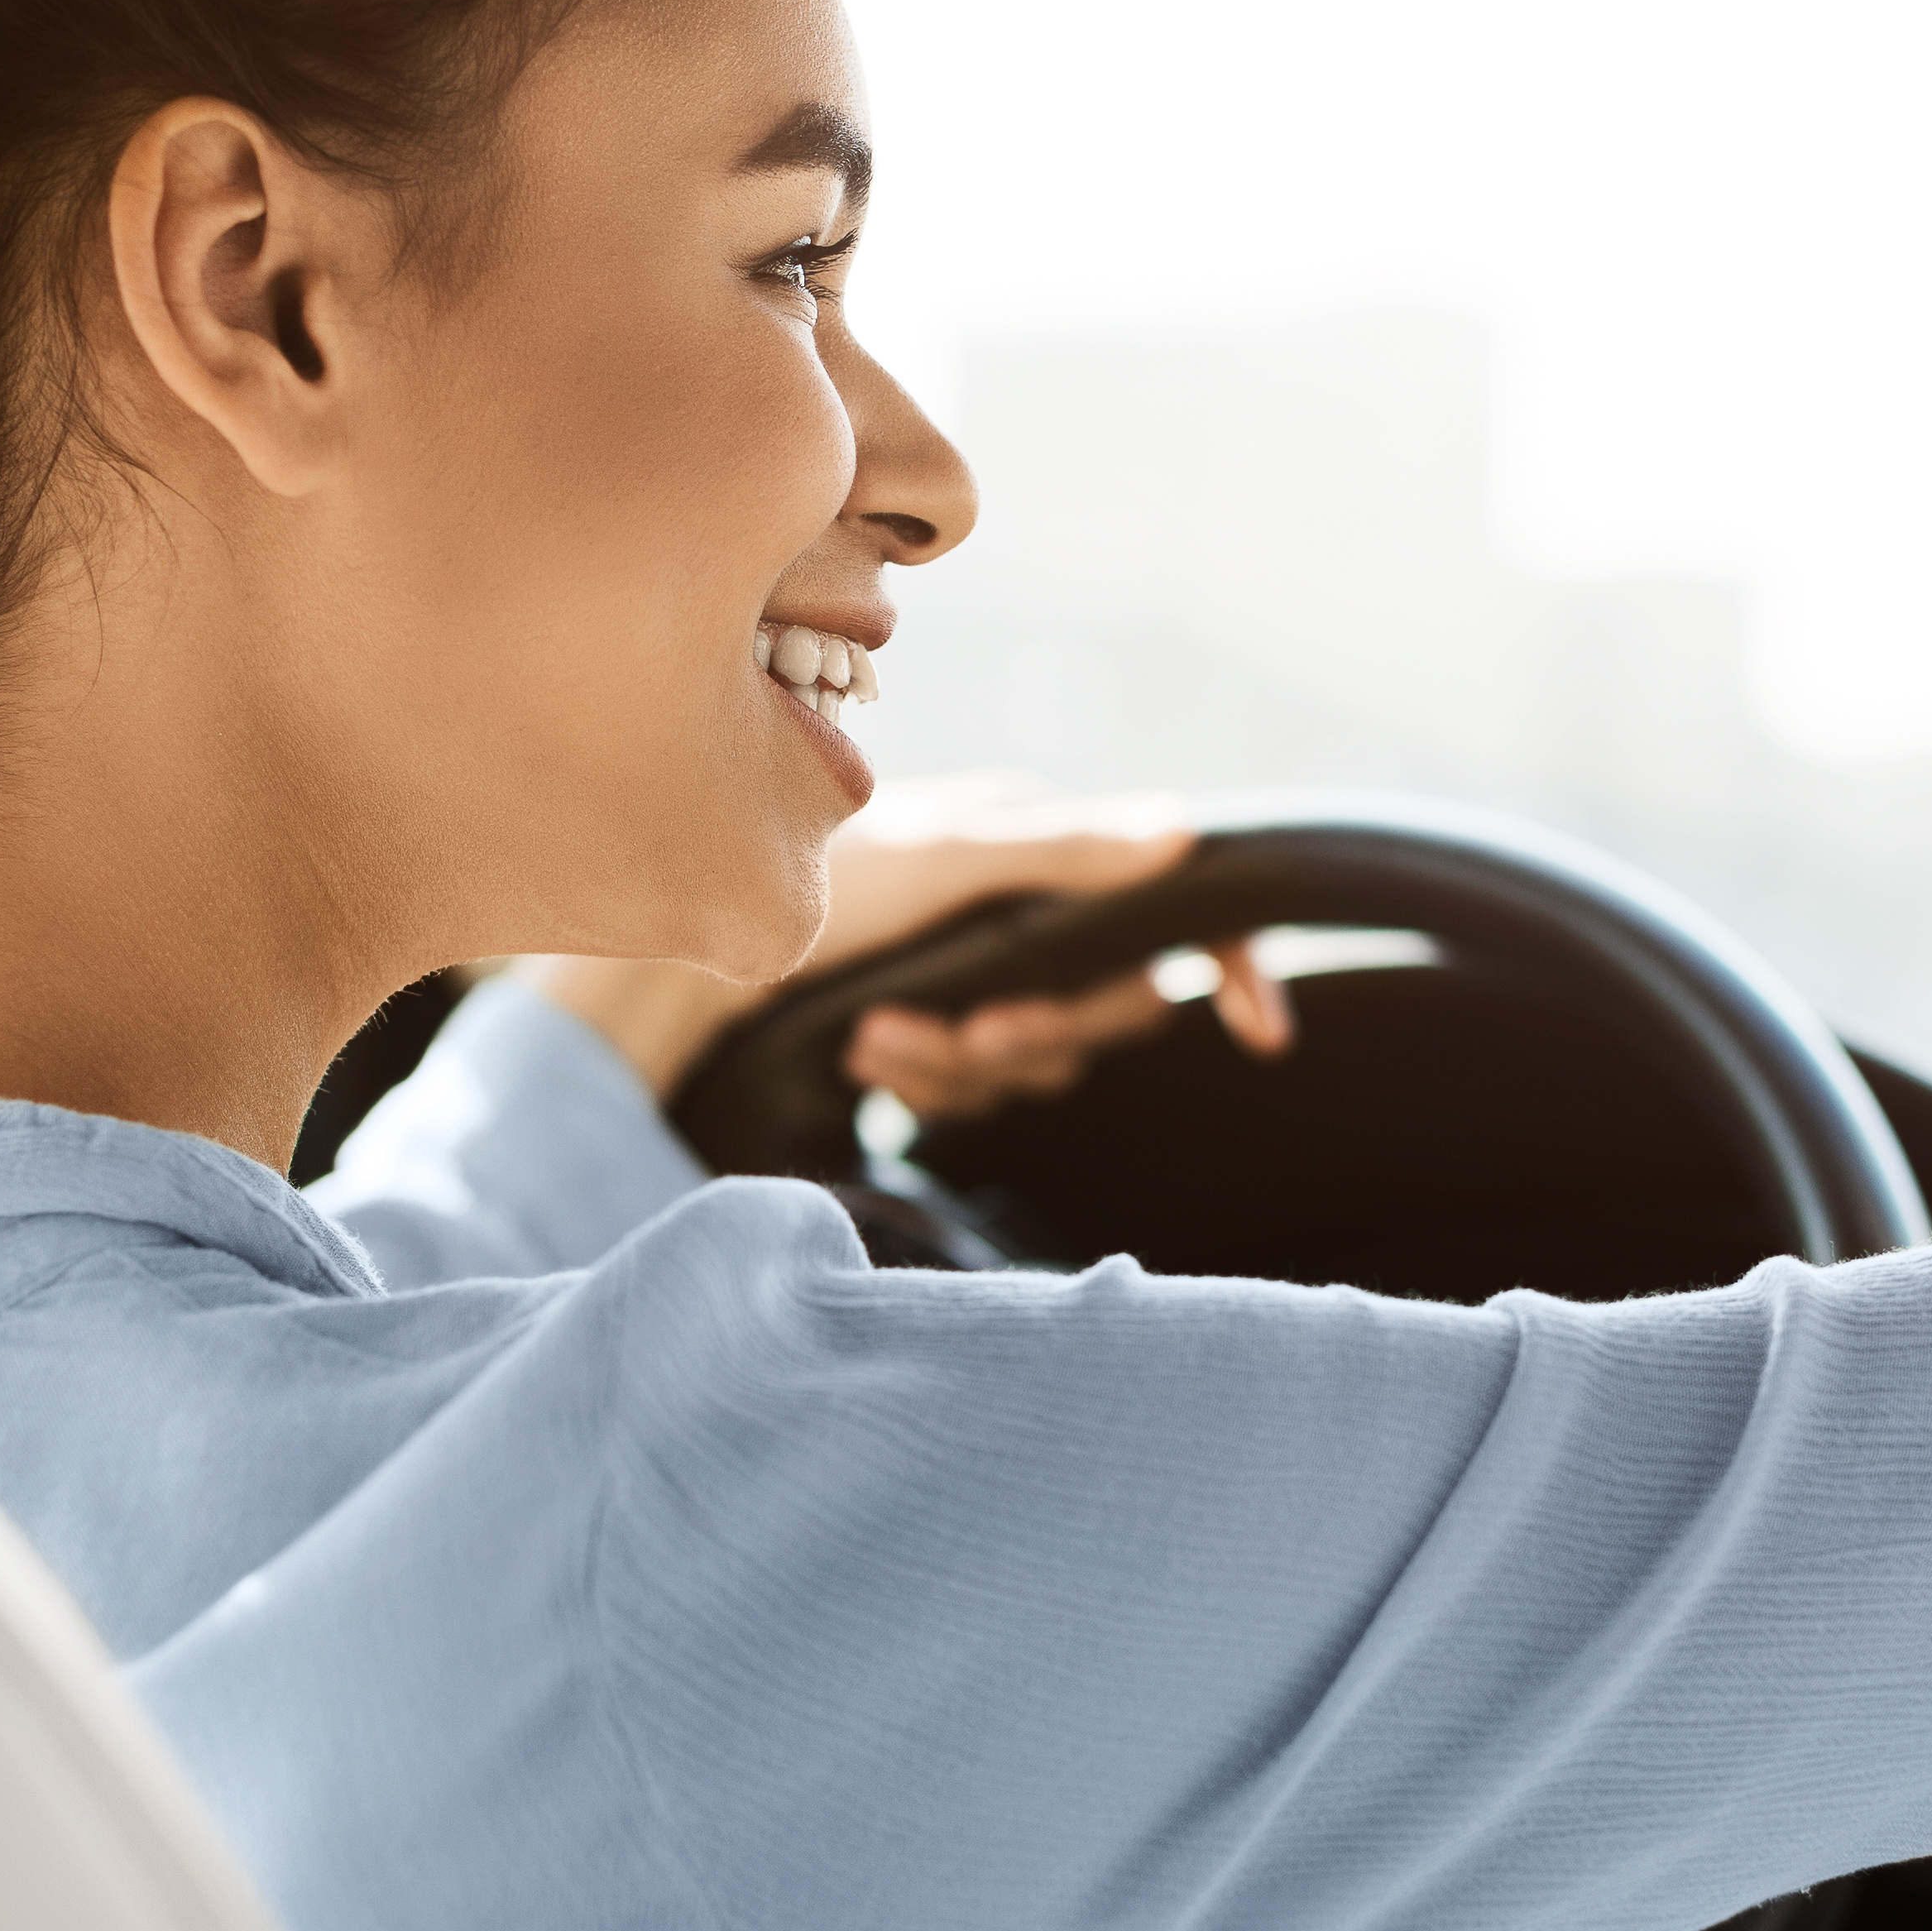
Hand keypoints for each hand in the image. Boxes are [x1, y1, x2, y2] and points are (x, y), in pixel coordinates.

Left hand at [522, 782, 1294, 1106]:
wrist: (670, 957)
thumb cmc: (804, 881)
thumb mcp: (939, 855)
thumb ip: (1064, 852)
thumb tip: (1187, 837)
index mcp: (1036, 848)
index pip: (1173, 906)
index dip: (1227, 965)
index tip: (1261, 1032)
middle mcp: (1017, 912)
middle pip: (1107, 1009)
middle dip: (1037, 1029)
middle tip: (966, 1031)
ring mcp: (971, 977)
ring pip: (1036, 1063)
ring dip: (963, 1062)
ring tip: (881, 1039)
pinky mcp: (924, 1038)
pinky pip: (972, 1092)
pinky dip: (923, 1080)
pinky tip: (865, 1054)